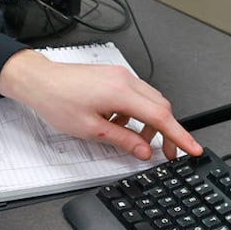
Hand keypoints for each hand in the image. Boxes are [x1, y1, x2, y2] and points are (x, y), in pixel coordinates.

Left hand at [0, 50, 201, 160]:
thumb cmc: (57, 101)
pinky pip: (135, 95)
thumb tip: (144, 152)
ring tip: (133, 140)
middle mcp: (125, 80)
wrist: (38, 81)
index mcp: (121, 92)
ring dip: (148, 123)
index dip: (180, 135)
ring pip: (149, 101)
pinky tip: (119, 124)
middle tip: (166, 153)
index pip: (161, 116)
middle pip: (160, 107)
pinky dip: (135, 113)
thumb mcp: (91, 130)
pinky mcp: (113, 76)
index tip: (192, 149)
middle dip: (166, 132)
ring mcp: (120, 75)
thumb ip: (123, 140)